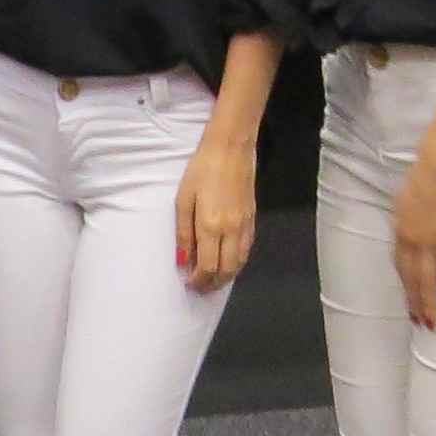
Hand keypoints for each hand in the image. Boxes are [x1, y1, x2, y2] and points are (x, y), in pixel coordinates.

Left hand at [176, 134, 259, 290]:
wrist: (231, 148)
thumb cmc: (201, 170)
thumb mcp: (183, 200)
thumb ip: (183, 234)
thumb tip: (183, 261)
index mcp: (211, 227)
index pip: (208, 267)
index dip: (199, 281)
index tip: (189, 283)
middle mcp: (232, 231)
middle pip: (227, 271)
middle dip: (213, 284)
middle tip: (200, 287)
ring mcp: (245, 225)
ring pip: (240, 263)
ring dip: (227, 276)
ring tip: (213, 279)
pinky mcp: (253, 218)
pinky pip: (247, 249)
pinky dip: (238, 262)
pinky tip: (228, 261)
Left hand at [391, 140, 435, 328]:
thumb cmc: (425, 175)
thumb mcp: (406, 200)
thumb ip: (408, 220)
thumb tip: (411, 233)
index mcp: (400, 231)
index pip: (400, 266)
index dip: (405, 286)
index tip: (409, 301)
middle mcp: (411, 241)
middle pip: (411, 279)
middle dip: (415, 303)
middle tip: (419, 323)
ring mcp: (430, 242)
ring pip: (428, 281)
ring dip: (430, 305)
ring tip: (433, 325)